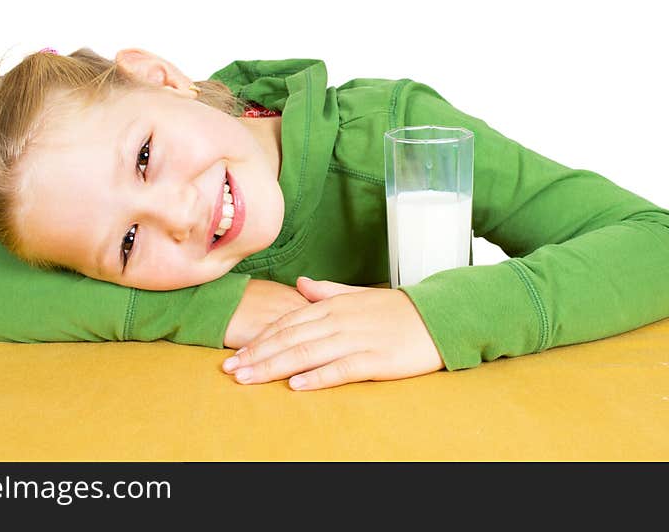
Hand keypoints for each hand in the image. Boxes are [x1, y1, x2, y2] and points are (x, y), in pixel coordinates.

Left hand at [222, 277, 443, 389]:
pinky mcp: (375, 359)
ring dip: (274, 366)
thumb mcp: (359, 296)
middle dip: (257, 355)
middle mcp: (339, 321)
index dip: (259, 339)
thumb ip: (328, 292)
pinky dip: (317, 377)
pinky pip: (340, 369)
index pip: (287, 322)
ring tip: (249, 378)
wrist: (438, 317)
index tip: (236, 353)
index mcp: (333, 306)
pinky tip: (296, 386)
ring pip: (307, 353)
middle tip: (230, 370)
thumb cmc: (397, 310)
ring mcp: (356, 339)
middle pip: (289, 339)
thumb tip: (301, 284)